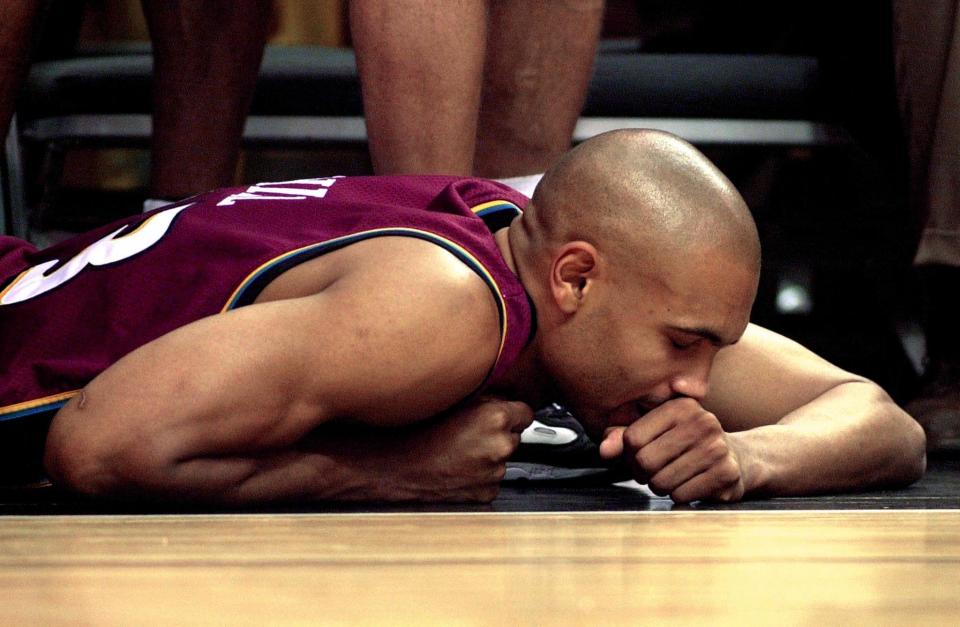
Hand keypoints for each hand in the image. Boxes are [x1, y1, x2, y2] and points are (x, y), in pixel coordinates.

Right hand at [397, 397, 533, 502]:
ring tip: (458, 451)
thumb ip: (486, 397)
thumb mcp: (454, 400)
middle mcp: (500, 445)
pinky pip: (492, 479)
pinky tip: (458, 468)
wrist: (396, 468)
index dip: (512, 413)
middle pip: (515, 436)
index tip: (502, 415)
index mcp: (496, 418)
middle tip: (470, 433)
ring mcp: (494, 472)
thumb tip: (504, 398)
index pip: (526, 412)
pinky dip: (480, 475)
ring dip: (488, 455)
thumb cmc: (417, 433)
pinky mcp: (487, 493)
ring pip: (503, 459)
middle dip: (498, 434)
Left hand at [599, 397, 745, 502]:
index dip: (628, 455)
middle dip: (643, 473)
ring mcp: (717, 447)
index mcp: (679, 406)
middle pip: (644, 461)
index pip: (631, 438)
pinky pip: (680, 495)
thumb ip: (623, 437)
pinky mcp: (726, 473)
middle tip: (653, 472)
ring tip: (672, 477)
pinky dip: (678, 495)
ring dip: (660, 486)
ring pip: (661, 481)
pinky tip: (690, 485)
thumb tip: (603, 450)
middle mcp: (701, 422)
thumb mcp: (656, 432)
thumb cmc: (686, 445)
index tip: (639, 456)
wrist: (739, 458)